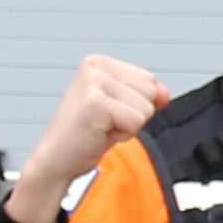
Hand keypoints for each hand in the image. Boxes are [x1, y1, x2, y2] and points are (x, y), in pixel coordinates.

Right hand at [12, 52, 170, 218]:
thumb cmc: (84, 136)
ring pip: (146, 108)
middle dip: (133, 114)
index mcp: (100, 62)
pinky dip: (122, 135)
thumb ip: (145, 97)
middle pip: (151, 91)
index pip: (150, 80)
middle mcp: (96, 66)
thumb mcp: (121, 110)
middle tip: (104, 124)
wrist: (57, 160)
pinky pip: (136, 122)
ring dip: (127, 126)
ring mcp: (95, 82)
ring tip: (101, 128)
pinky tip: (99, 134)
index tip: (109, 114)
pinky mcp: (96, 102)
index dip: (135, 104)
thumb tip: (165, 92)